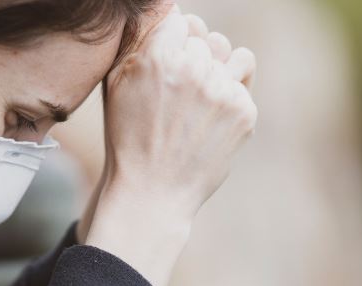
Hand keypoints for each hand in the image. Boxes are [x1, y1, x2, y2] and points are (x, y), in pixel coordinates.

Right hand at [81, 5, 257, 285]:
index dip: (172, 41)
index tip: (167, 61)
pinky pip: (244, 82)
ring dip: (219, 67)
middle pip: (204, 36)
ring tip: (201, 96)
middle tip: (179, 91)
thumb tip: (166, 10)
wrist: (153, 192)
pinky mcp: (244, 111)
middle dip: (193, 56)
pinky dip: (230, 96)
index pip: (178, 19)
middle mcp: (194, 68)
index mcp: (159, 56)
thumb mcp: (116, 84)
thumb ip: (138, 40)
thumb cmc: (128, 136)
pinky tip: (210, 119)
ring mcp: (223, 90)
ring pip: (232, 52)